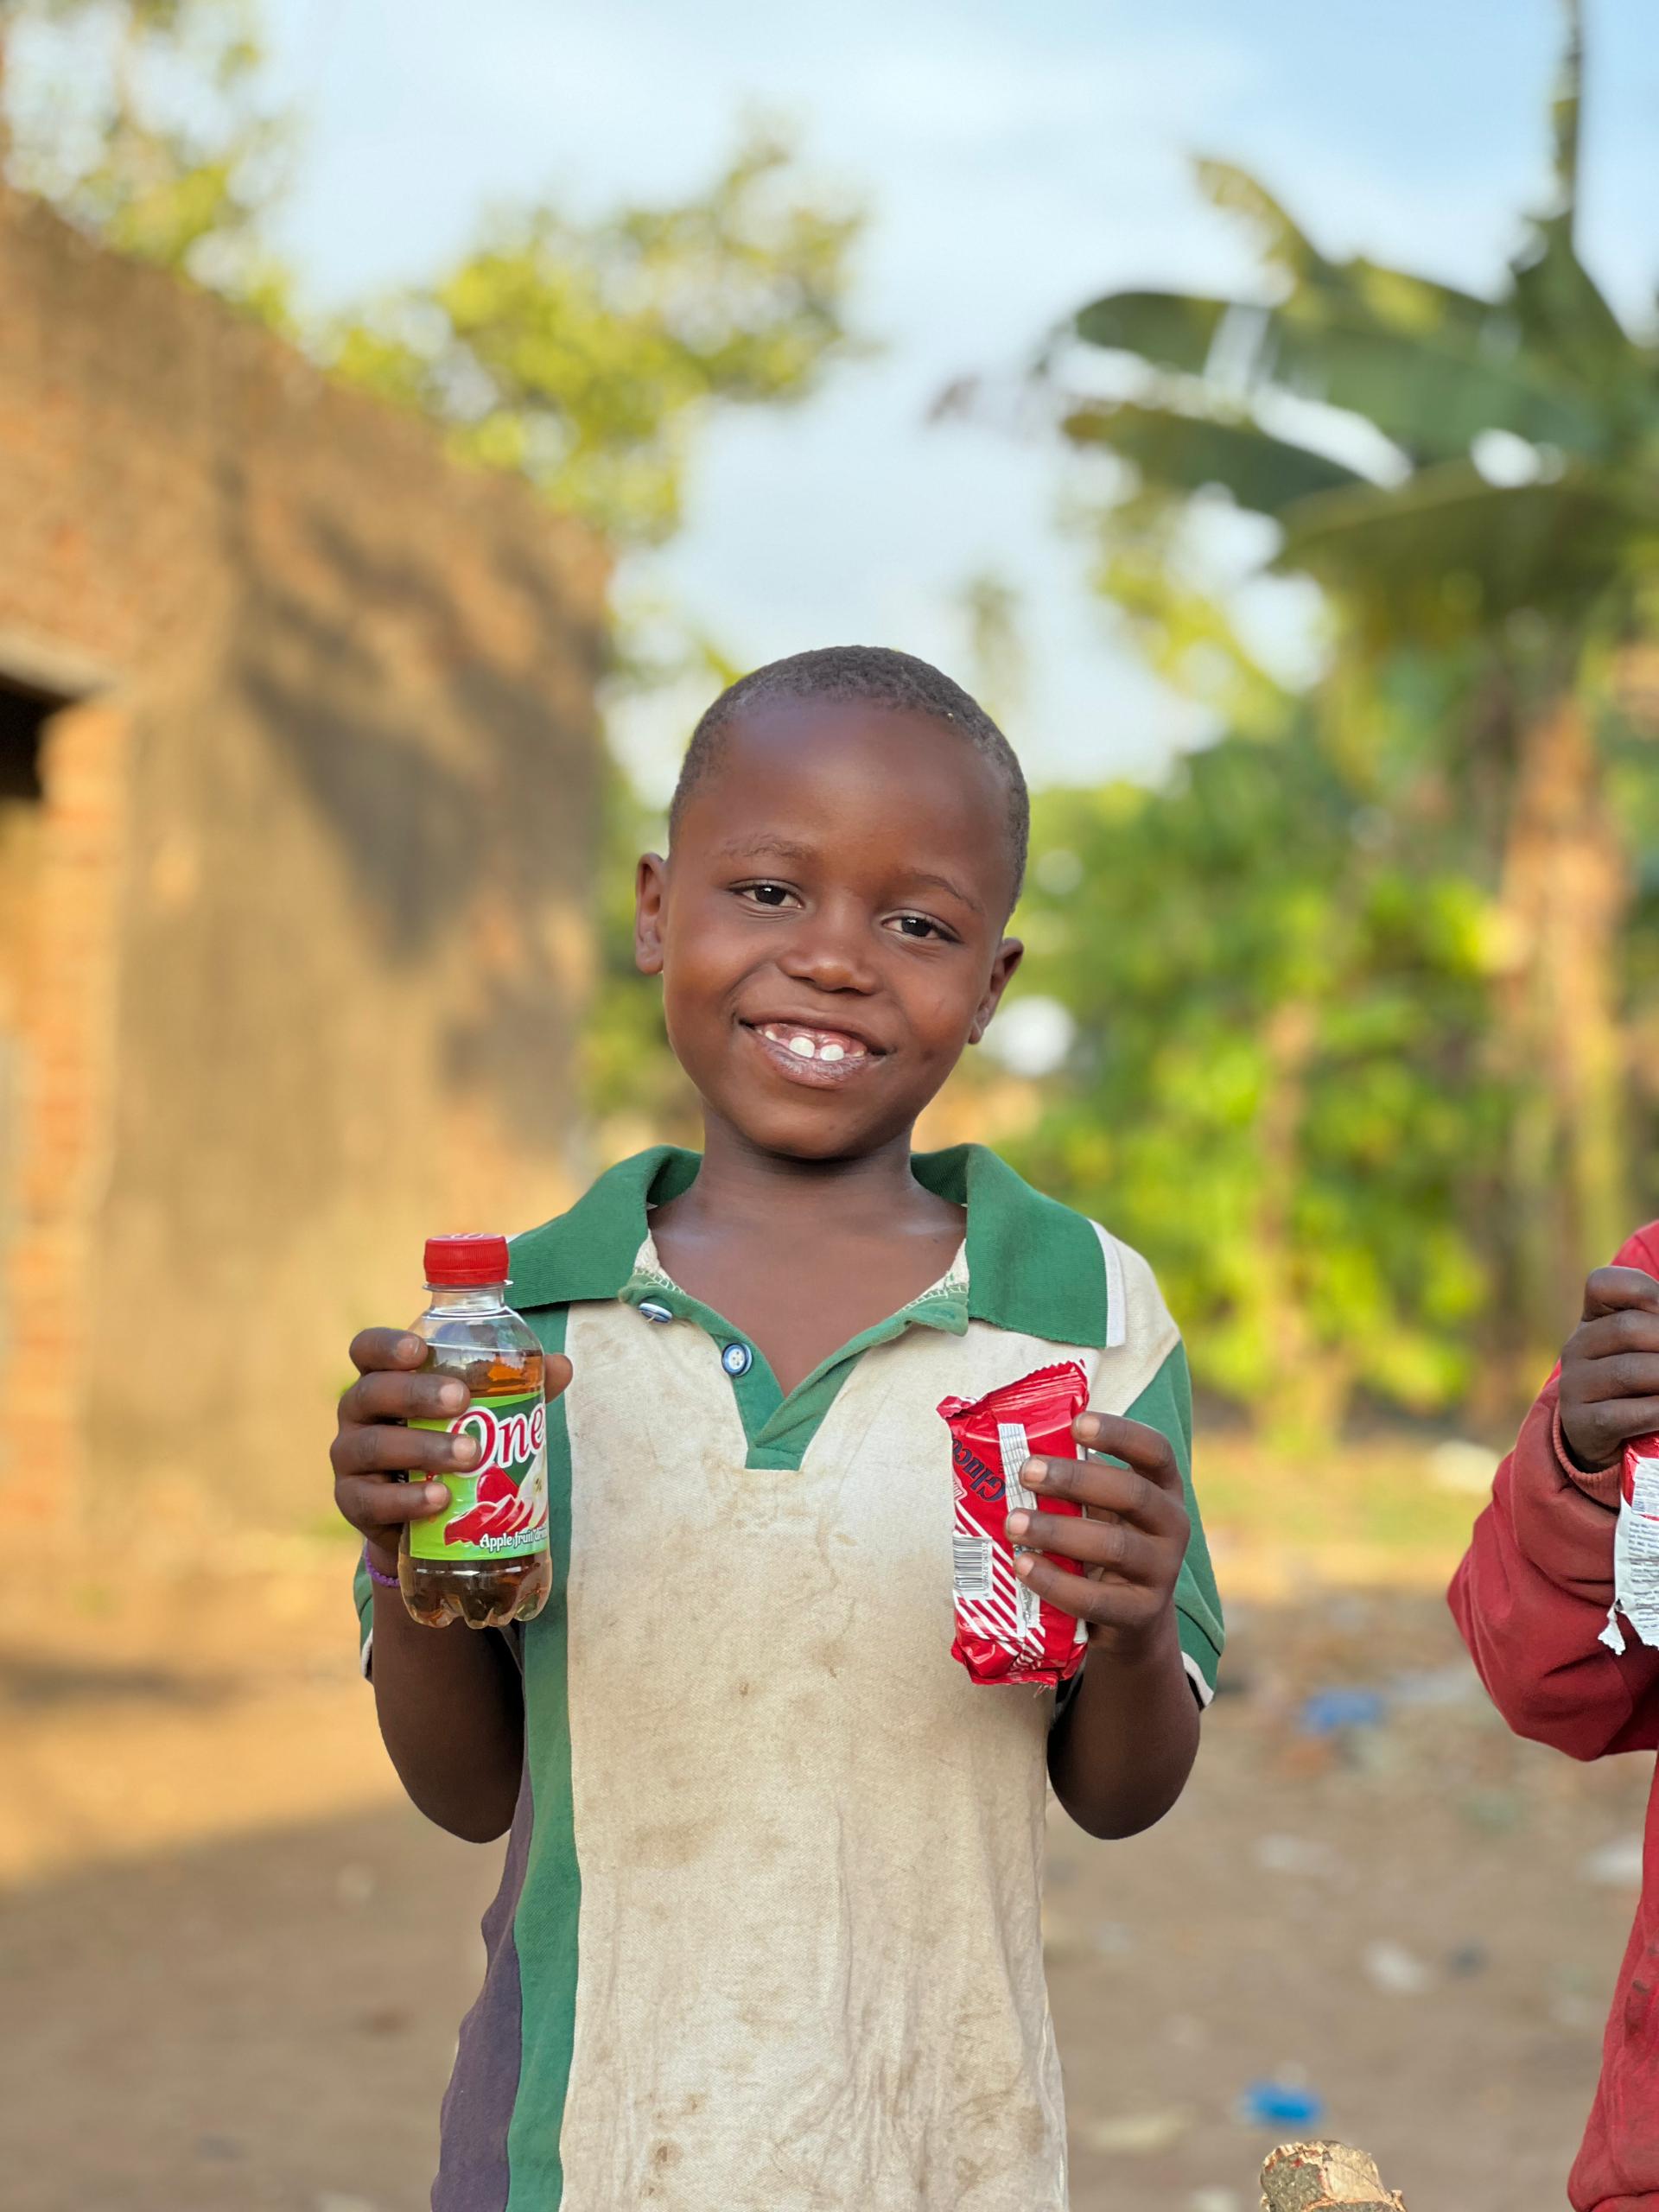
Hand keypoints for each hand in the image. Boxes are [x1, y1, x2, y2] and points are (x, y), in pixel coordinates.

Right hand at [331, 1328, 572, 1571]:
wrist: (421, 1514)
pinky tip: (440, 1498)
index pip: (367, 1350)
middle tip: (462, 1400)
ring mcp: (349, 1458)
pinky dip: (407, 1499)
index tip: (420, 1349)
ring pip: (373, 1446)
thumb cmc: (447, 1440)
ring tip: (469, 1456)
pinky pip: (371, 1499)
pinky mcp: (354, 1502)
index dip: (387, 1345)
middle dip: (416, 1394)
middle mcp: (358, 1413)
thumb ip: (517, 1388)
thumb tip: (561, 1367)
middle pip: (371, 1393)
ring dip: (422, 1447)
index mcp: (384, 1379)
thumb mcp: (478, 1412)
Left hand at [1005, 1409, 1188, 1659]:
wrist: (1132, 1621)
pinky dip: (1055, 1582)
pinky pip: (1096, 1599)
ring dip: (1058, 1531)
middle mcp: (1173, 1525)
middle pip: (1133, 1495)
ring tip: (1013, 1522)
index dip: (1120, 1433)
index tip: (1077, 1424)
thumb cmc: (1104, 1544)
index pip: (1155, 1450)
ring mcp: (1163, 1572)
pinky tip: (1023, 1565)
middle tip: (1026, 1472)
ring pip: (1115, 1547)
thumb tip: (1007, 1449)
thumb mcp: (1100, 1509)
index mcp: (1164, 1488)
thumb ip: (1073, 1485)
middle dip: (1076, 1480)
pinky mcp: (1142, 1614)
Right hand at [1559, 1268, 1658, 1471]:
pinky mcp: (1581, 1423)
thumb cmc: (1638, 1382)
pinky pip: (1629, 1413)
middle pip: (1628, 1328)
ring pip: (1629, 1371)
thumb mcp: (1645, 1345)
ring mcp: (1574, 1385)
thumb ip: (1655, 1325)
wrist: (1602, 1435)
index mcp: (1593, 1320)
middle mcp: (1575, 1347)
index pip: (1604, 1284)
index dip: (1645, 1292)